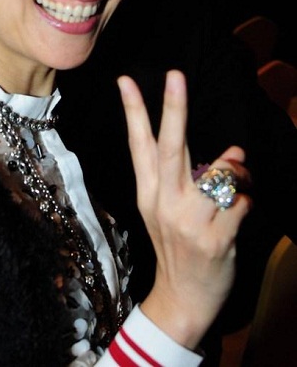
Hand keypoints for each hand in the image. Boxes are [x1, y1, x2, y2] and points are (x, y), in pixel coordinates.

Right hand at [117, 70, 251, 348]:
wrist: (182, 299)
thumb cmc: (176, 244)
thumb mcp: (166, 208)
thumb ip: (194, 176)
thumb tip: (232, 152)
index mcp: (149, 191)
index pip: (139, 144)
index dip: (134, 110)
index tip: (126, 80)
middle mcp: (164, 202)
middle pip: (171, 147)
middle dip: (174, 108)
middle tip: (176, 75)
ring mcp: (188, 221)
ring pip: (219, 173)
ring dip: (237, 169)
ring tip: (238, 178)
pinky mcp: (215, 239)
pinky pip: (241, 202)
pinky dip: (248, 200)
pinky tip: (241, 211)